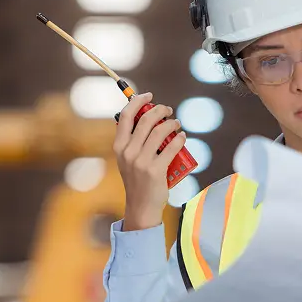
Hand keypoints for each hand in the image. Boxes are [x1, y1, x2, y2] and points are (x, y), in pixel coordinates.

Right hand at [113, 92, 185, 230]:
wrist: (141, 206)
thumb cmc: (137, 180)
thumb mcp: (127, 160)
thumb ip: (133, 142)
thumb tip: (149, 119)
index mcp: (119, 147)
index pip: (125, 116)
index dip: (137, 101)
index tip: (149, 96)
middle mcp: (128, 152)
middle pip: (145, 120)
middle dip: (159, 110)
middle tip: (168, 110)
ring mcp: (141, 161)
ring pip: (160, 131)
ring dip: (171, 123)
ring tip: (176, 124)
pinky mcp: (156, 170)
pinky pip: (171, 147)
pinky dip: (179, 139)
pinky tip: (182, 136)